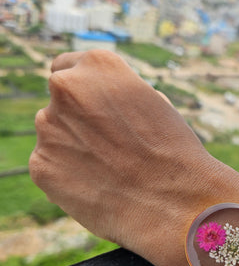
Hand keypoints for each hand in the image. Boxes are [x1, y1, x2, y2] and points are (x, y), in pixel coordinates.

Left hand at [30, 50, 238, 265]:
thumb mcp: (151, 103)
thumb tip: (97, 101)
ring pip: (53, 133)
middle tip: (104, 143)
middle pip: (59, 99)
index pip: (67, 65)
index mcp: (97, 64)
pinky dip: (65, 174)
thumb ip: (115, 95)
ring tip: (107, 169)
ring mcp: (48, 126)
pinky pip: (48, 164)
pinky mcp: (40, 164)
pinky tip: (96, 186)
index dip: (82, 89)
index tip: (91, 107)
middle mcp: (66, 87)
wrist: (172, 201)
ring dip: (70, 145)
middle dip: (75, 117)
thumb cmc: (172, 151)